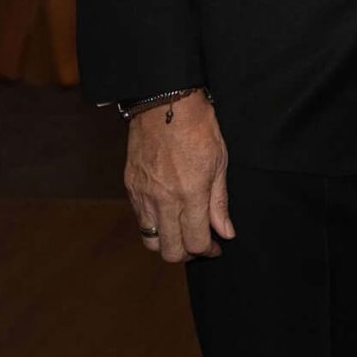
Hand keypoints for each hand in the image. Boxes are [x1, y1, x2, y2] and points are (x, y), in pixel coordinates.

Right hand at [126, 92, 232, 263]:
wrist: (164, 103)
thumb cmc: (197, 127)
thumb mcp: (220, 162)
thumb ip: (219, 202)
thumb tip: (225, 232)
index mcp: (190, 195)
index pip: (196, 243)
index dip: (209, 251)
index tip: (216, 246)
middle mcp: (163, 200)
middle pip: (170, 251)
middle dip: (187, 253)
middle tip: (198, 243)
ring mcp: (143, 195)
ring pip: (151, 240)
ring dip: (167, 242)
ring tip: (181, 231)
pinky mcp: (130, 187)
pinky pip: (140, 219)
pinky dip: (154, 224)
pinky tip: (167, 212)